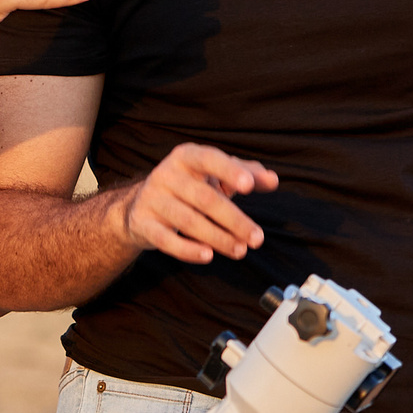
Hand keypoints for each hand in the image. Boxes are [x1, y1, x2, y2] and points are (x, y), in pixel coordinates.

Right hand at [114, 143, 276, 261]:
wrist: (140, 205)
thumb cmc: (188, 186)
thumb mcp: (215, 175)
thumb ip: (247, 174)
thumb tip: (272, 180)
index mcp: (186, 156)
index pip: (209, 159)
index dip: (229, 171)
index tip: (249, 186)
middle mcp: (166, 174)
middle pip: (204, 198)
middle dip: (234, 220)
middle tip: (257, 238)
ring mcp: (151, 198)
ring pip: (188, 221)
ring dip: (217, 238)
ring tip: (240, 250)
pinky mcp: (142, 223)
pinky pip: (165, 240)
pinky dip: (187, 250)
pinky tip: (207, 256)